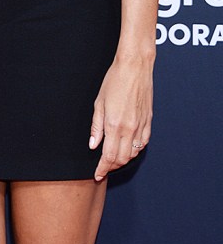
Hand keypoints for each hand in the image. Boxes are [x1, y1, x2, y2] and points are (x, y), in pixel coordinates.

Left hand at [89, 53, 153, 180]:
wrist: (134, 68)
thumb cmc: (114, 81)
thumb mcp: (99, 102)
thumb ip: (96, 126)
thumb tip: (93, 145)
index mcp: (114, 124)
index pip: (108, 156)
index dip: (102, 168)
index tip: (97, 175)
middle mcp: (129, 129)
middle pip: (122, 159)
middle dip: (111, 167)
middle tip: (103, 168)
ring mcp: (141, 126)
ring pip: (133, 154)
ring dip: (123, 160)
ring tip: (113, 160)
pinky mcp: (148, 122)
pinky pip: (143, 144)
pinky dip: (135, 151)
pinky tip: (128, 149)